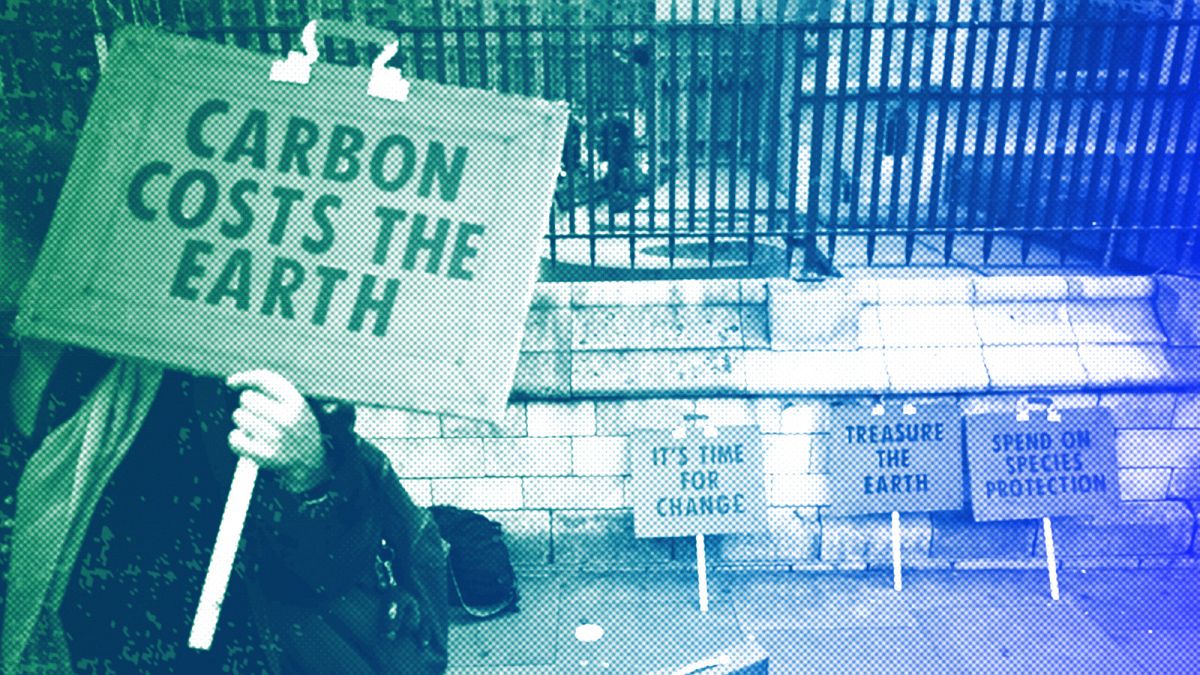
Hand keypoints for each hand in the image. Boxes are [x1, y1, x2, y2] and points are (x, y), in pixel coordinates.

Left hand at [226, 369, 329, 492]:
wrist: (309, 459)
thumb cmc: (297, 426)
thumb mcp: (297, 403)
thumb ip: (273, 389)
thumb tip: (233, 381)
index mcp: (296, 403)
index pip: (264, 380)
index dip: (245, 378)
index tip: (232, 383)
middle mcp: (286, 419)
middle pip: (247, 398)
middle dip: (248, 404)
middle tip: (258, 414)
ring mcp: (275, 439)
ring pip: (239, 416)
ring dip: (243, 420)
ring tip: (256, 427)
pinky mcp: (263, 456)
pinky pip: (234, 439)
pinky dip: (236, 438)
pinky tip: (246, 439)